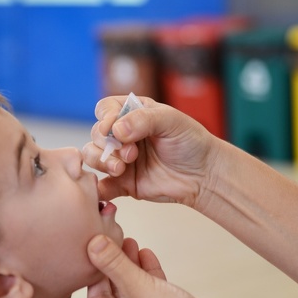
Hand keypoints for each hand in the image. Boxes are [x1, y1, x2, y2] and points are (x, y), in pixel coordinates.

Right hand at [82, 96, 218, 207]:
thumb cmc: (191, 142)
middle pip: (96, 134)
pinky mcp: (123, 183)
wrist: (204, 175)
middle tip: (130, 153)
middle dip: (107, 143)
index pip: (105, 109)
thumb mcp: (171, 121)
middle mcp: (123, 136)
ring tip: (121, 168)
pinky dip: (98, 188)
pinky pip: (102, 186)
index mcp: (133, 114)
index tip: (113, 129)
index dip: (105, 118)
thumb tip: (116, 130)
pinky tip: (104, 189)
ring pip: (93, 157)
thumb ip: (143, 120)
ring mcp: (120, 160)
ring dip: (102, 161)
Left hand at [86, 234, 212, 297]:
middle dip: (117, 265)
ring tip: (132, 242)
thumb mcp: (136, 285)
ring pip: (133, 293)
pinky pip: (149, 297)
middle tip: (116, 239)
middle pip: (115, 293)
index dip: (98, 267)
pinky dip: (148, 277)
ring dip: (133, 267)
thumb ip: (113, 262)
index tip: (98, 244)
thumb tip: (93, 242)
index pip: (96, 296)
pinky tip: (147, 254)